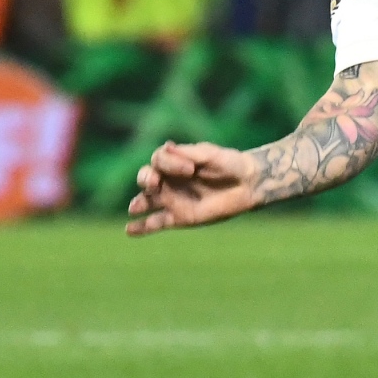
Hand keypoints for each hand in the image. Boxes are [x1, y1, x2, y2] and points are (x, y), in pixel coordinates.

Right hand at [125, 141, 260, 236]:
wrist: (247, 183)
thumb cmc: (229, 164)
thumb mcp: (210, 154)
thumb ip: (188, 153)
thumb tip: (166, 147)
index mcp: (174, 161)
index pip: (158, 160)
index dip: (169, 164)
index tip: (190, 169)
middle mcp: (168, 179)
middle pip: (145, 177)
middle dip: (145, 179)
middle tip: (154, 183)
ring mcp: (172, 199)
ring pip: (147, 200)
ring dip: (138, 203)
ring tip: (135, 208)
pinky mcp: (179, 217)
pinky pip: (156, 223)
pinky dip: (142, 227)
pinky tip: (130, 230)